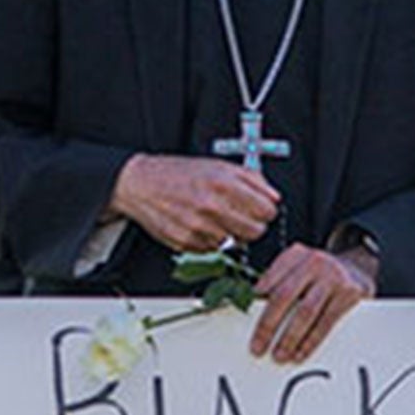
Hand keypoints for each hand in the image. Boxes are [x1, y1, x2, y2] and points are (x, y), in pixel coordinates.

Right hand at [109, 155, 279, 252]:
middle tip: (242, 216)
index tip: (259, 208)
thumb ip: (251, 179)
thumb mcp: (218, 165)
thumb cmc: (178, 173)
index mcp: (224, 183)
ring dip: (229, 233)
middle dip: (252, 225)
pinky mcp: (186, 242)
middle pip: (255, 232)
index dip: (265, 210)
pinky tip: (200, 224)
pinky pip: (213, 249)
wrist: (140, 184)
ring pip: (235, 243)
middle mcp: (212, 206)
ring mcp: (199, 227)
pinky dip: (211, 239)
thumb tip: (273, 196)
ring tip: (216, 217)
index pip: (267, 210)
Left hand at [250, 243, 376, 364]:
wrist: (359, 270)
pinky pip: (326, 322)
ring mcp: (333, 277)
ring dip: (289, 338)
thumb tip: (252, 307)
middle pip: (284, 296)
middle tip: (258, 347)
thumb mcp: (299, 268)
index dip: (259, 295)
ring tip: (279, 355)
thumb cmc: (319, 275)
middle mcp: (314, 262)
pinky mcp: (348, 294)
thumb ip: (279, 281)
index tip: (246, 315)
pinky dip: (311, 341)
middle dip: (268, 325)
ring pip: (305, 312)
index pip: (273, 276)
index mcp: (297, 255)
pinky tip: (301, 353)